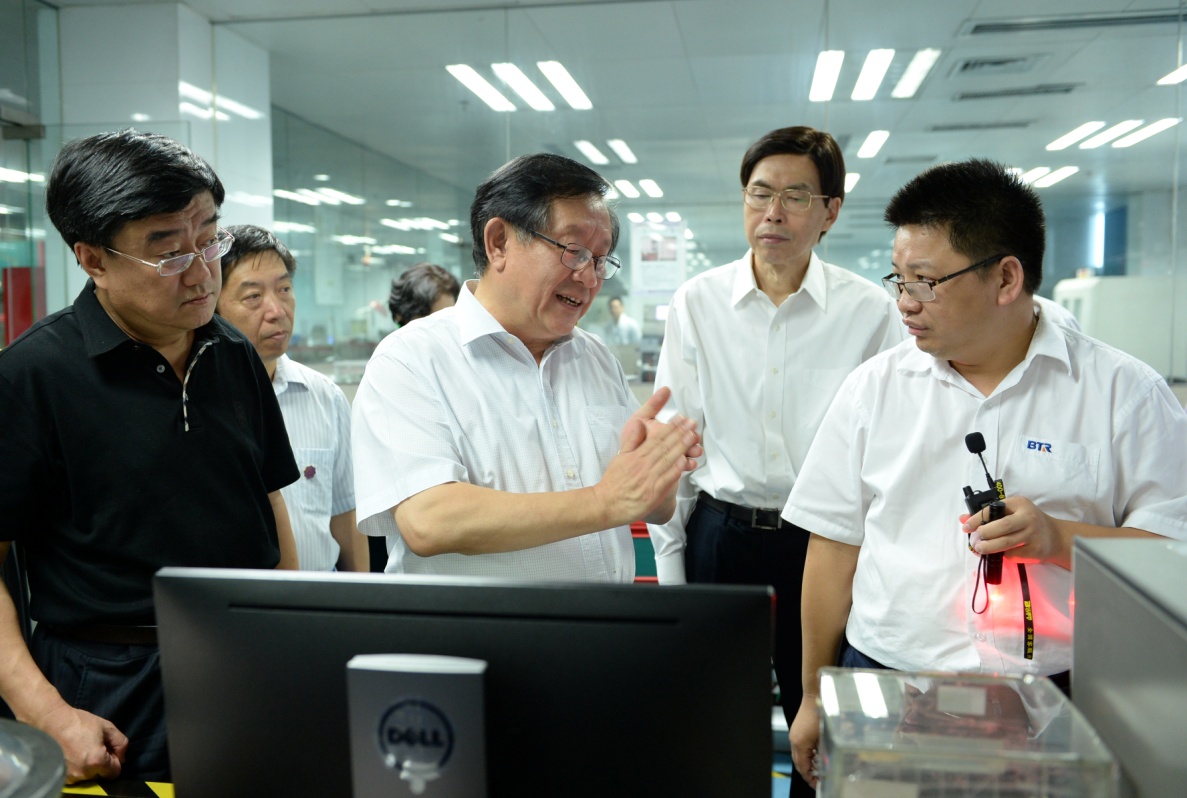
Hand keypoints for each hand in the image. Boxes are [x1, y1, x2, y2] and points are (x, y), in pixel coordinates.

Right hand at [36, 703, 126, 782]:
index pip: (115, 772)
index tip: (108, 750)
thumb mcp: (107, 727)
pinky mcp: (60, 776)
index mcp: (96, 761)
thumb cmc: (79, 722)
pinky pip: (75, 775)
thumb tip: (122, 757)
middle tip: (93, 746)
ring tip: (81, 748)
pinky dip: (77, 767)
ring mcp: (69, 776)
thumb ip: (121, 743)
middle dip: (101, 762)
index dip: (115, 760)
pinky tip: (72, 753)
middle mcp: (83, 773)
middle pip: (100, 774)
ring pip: (87, 775)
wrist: (51, 722)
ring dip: (88, 765)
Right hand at [595, 387, 699, 524]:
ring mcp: (649, 479)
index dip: (670, 427)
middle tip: (692, 423)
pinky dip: (676, 469)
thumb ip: (632, 440)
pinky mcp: (653, 493)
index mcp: (636, 455)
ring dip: (682, 447)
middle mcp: (644, 465)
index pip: (656, 438)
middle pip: (665, 446)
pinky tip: (686, 461)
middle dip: (680, 433)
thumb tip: (640, 424)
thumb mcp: (620, 456)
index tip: (680, 419)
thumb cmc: (613, 482)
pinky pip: (667, 479)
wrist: (607, 504)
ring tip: (693, 437)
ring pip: (668, 460)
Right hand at [789, 698, 820, 788]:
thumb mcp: (824, 737)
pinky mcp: (796, 731)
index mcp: (800, 744)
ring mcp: (794, 736)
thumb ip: (823, 753)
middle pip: (798, 763)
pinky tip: (814, 755)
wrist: (814, 698)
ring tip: (817, 769)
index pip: (803, 767)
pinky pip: (798, 748)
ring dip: (806, 764)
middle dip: (807, 773)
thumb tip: (825, 765)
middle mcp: (794, 741)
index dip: (810, 778)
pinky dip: (805, 755)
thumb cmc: (819, 714)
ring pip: (797, 756)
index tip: (817, 783)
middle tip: (817, 779)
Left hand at [961, 496, 1071, 569]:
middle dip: (984, 534)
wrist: (1056, 537)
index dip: (977, 519)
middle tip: (975, 540)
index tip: (966, 527)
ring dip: (989, 547)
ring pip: (1006, 543)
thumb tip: (963, 519)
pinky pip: (1013, 554)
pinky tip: (999, 553)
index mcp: (1019, 504)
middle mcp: (1028, 518)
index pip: (994, 509)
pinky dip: (1003, 555)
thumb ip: (988, 515)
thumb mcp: (1012, 511)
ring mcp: (1033, 534)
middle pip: (1002, 526)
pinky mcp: (1035, 550)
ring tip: (980, 548)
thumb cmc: (1028, 522)